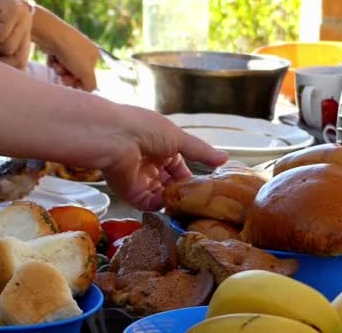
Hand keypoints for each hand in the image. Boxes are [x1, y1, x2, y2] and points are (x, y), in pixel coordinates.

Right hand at [0, 0, 31, 69]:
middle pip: (18, 60)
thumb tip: (10, 84)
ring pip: (8, 49)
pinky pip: (0, 36)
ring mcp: (23, 16)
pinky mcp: (14, 10)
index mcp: (24, 30)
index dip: (3, 66)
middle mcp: (27, 22)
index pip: (21, 63)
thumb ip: (0, 58)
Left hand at [45, 33, 98, 90]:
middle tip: (64, 76)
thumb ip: (90, 86)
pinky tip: (52, 57)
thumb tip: (88, 90)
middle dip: (68, 77)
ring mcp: (70, 47)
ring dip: (60, 70)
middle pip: (76, 74)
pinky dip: (53, 62)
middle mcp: (84, 49)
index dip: (80, 82)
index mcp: (94, 54)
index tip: (74, 83)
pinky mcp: (57, 47)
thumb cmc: (71, 53)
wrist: (51, 34)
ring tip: (57, 64)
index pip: (88, 77)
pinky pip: (56, 62)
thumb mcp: (85, 73)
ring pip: (65, 69)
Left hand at [99, 106, 227, 210]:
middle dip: (184, 192)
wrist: (116, 138)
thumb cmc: (146, 130)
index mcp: (161, 146)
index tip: (208, 189)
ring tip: (193, 210)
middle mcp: (151, 163)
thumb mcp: (179, 138)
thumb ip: (201, 151)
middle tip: (202, 204)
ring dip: (175, 201)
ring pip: (162, 195)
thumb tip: (225, 158)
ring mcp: (140, 179)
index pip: (180, 167)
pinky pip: (148, 203)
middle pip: (171, 183)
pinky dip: (161, 207)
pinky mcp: (130, 193)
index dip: (192, 177)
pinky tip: (175, 210)